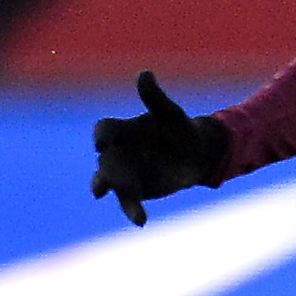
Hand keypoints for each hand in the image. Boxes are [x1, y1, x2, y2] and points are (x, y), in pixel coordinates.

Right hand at [88, 70, 226, 224]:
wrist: (196, 153)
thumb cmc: (180, 128)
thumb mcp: (170, 113)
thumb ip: (154, 97)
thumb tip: (144, 73)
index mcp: (122, 130)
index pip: (104, 130)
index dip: (101, 135)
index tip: (102, 142)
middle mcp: (117, 152)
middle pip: (103, 162)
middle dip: (101, 171)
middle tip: (99, 183)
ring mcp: (124, 173)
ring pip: (110, 184)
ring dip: (109, 192)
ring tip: (109, 199)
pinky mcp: (135, 191)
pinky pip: (129, 203)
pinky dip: (132, 212)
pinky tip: (140, 221)